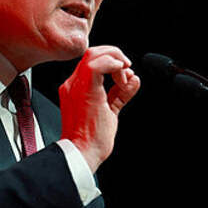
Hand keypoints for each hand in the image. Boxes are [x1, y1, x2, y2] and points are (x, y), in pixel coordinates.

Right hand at [59, 45, 140, 172]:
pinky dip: (113, 64)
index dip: (111, 61)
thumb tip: (134, 79)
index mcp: (75, 88)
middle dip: (115, 56)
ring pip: (94, 54)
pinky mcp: (85, 90)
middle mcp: (73, 84)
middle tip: (127, 68)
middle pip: (93, 53)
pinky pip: (97, 65)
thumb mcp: (110, 111)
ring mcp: (76, 86)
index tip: (124, 74)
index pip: (92, 62)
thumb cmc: (91, 140)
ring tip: (124, 77)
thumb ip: (121, 93)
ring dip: (116, 60)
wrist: (81, 153)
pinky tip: (122, 73)